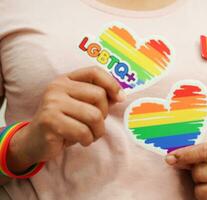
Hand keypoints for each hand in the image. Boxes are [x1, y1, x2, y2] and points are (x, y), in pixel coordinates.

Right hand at [7, 67, 124, 172]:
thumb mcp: (80, 106)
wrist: (34, 141)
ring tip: (89, 135)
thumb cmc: (63, 122)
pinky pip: (83, 131)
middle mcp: (58, 87)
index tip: (120, 98)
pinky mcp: (50, 122)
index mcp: (66, 79)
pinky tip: (79, 140)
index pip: (95, 72)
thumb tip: (120, 95)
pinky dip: (87, 140)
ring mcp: (52, 104)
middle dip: (104, 114)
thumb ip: (98, 98)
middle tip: (95, 125)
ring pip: (94, 116)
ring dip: (97, 131)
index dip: (112, 84)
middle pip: (99, 96)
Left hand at [165, 142, 206, 199]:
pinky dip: (206, 199)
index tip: (169, 159)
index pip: (204, 151)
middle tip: (204, 173)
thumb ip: (192, 154)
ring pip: (202, 191)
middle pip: (200, 172)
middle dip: (195, 174)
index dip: (185, 155)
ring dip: (200, 189)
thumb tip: (170, 159)